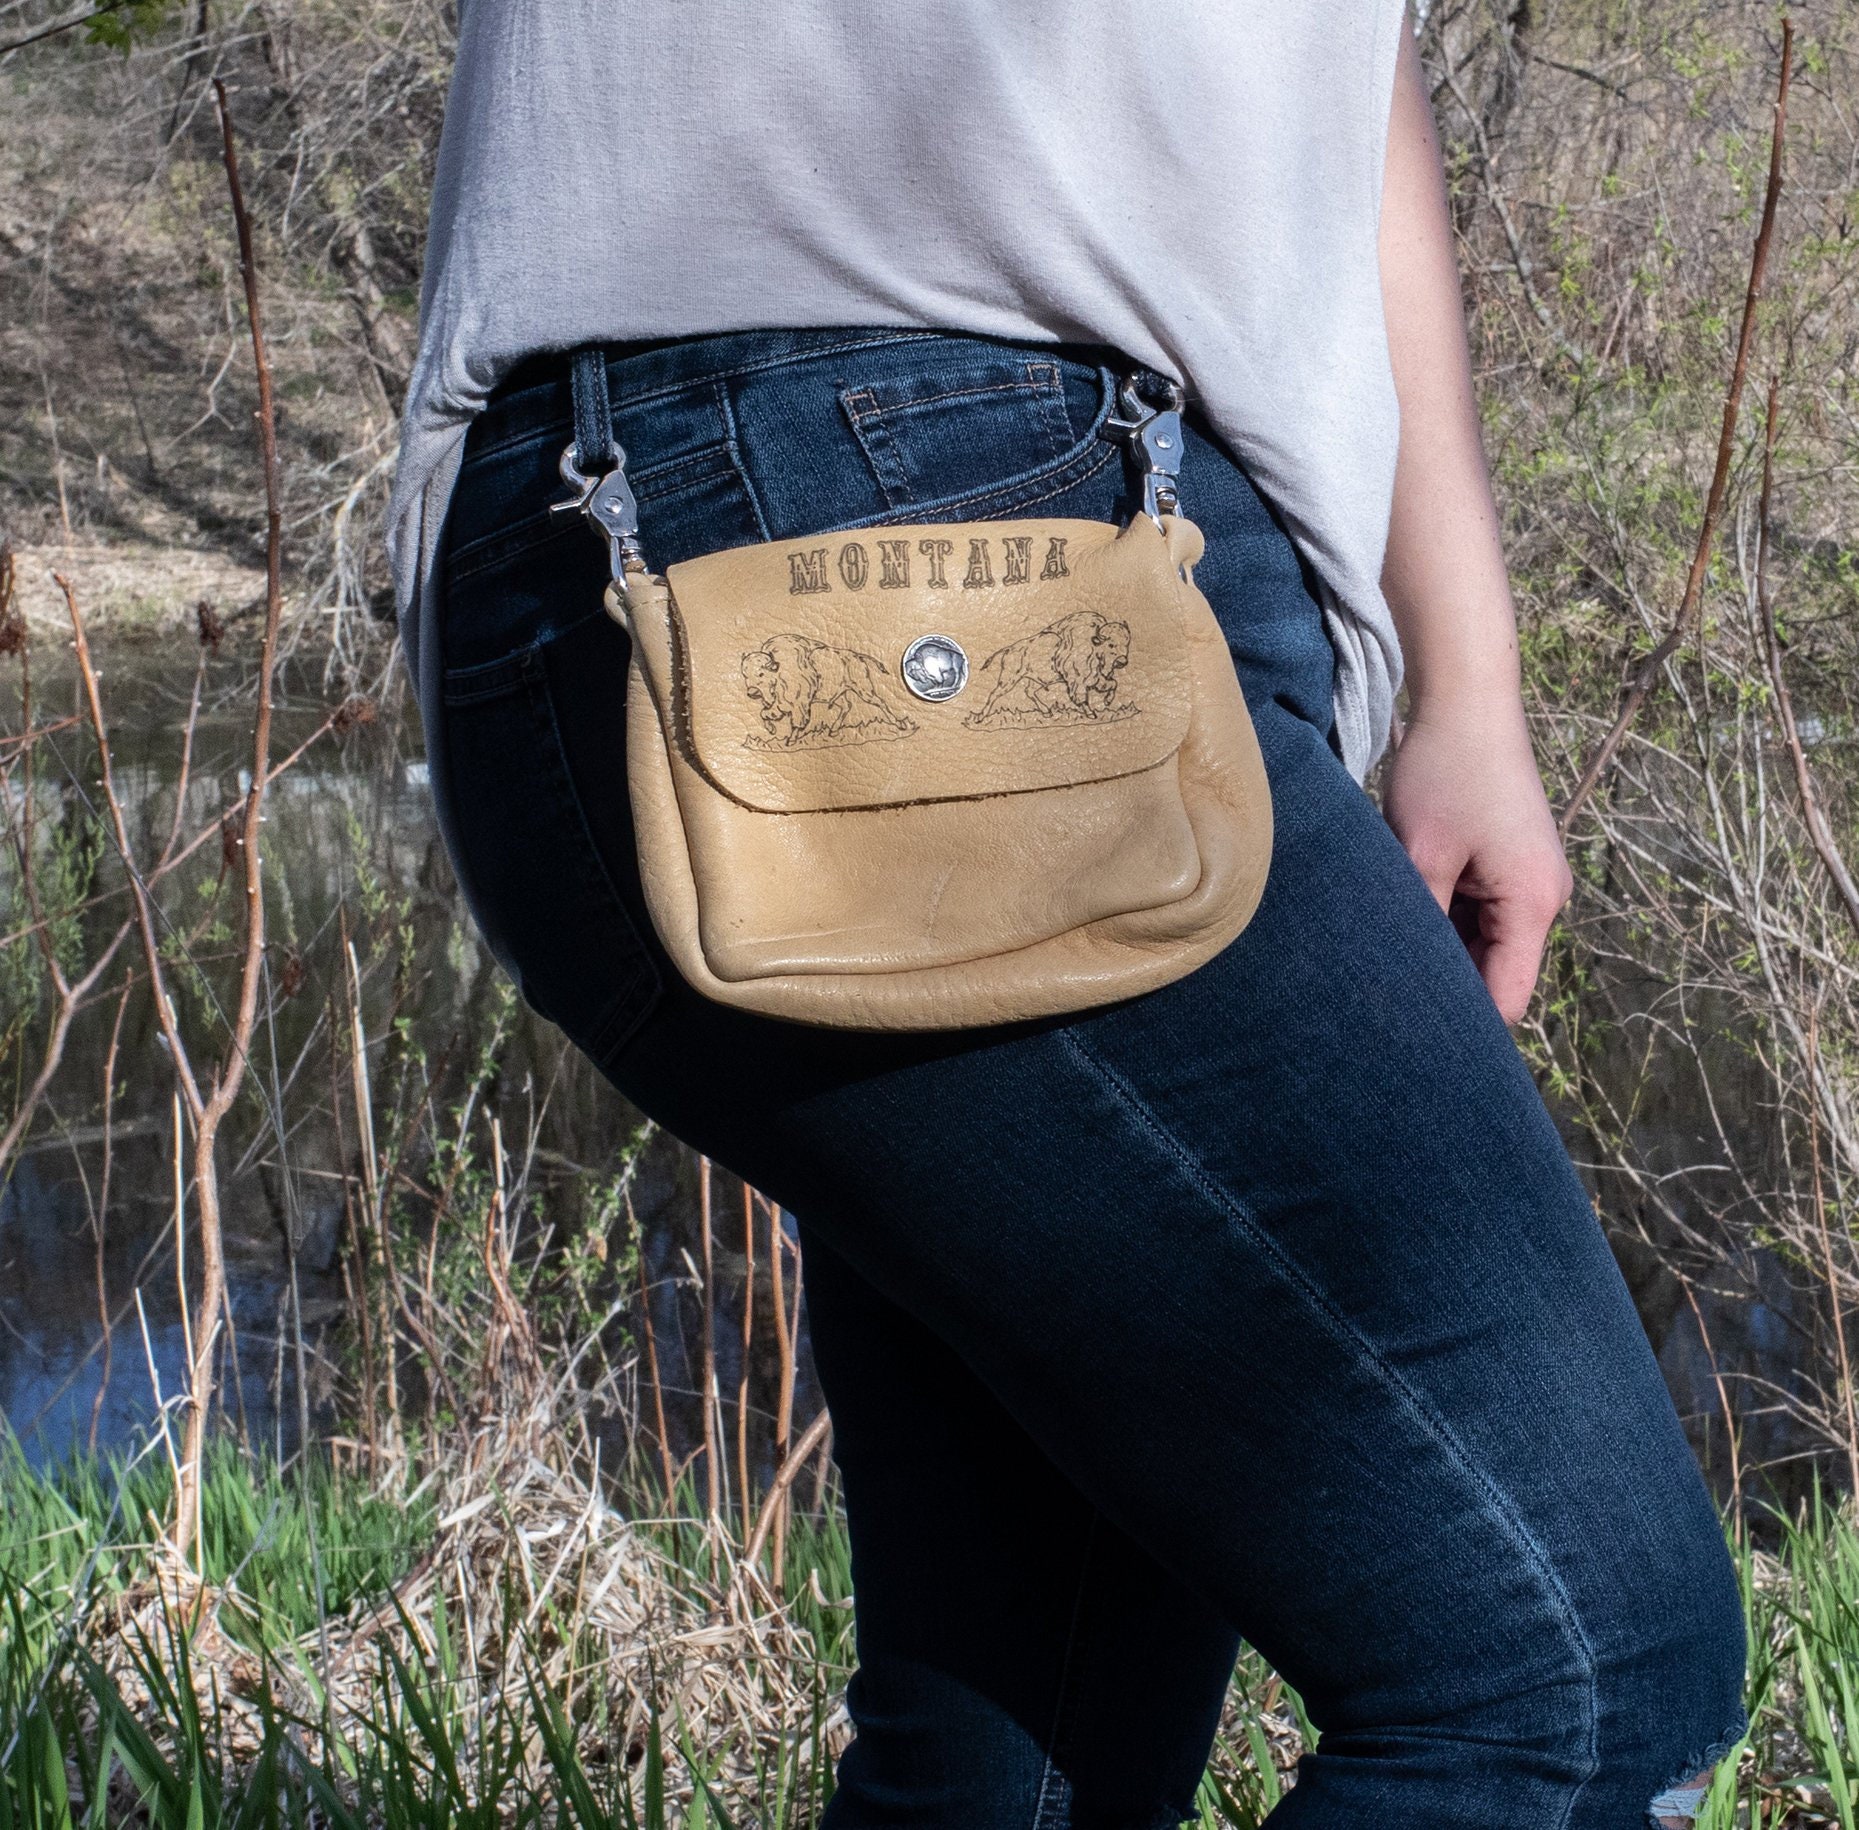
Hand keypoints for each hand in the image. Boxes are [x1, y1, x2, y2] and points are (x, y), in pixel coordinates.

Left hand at [1381, 701, 1572, 1023]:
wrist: (1466, 702)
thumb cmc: (1444, 772)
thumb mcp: (1420, 855)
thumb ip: (1417, 923)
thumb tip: (1402, 979)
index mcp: (1532, 903)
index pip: (1506, 996)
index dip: (1465, 1024)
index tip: (1412, 1041)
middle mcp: (1542, 897)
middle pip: (1496, 973)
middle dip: (1446, 986)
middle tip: (1384, 1006)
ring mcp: (1528, 880)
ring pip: (1481, 943)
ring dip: (1440, 948)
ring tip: (1385, 957)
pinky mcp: (1508, 863)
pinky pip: (1476, 912)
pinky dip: (1443, 919)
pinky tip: (1402, 919)